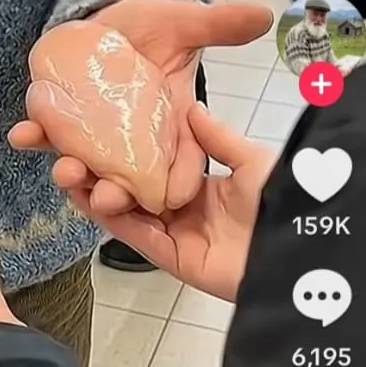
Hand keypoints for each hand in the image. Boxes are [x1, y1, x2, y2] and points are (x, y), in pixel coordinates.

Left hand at [10, 0, 272, 214]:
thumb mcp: (184, 23)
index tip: (170, 198)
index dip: (177, 183)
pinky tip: (20, 136)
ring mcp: (95, 131)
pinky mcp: (64, 115)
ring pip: (86, 161)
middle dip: (115, 193)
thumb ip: (219, 24)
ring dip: (72, 171)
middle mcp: (132, 138)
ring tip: (63, 172)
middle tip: (105, 200)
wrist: (108, 17)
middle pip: (127, 176)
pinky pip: (47, 130)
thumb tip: (265, 14)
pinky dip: (33, 134)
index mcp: (170, 125)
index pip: (180, 164)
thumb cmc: (151, 25)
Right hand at [69, 103, 276, 302]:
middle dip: (98, 174)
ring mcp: (178, 236)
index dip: (123, 152)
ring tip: (68, 173)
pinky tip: (91, 199)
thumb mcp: (250, 159)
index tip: (95, 131)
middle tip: (69, 154)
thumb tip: (191, 107)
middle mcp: (184, 211)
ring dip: (97, 195)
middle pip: (131, 191)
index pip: (151, 167)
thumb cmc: (283, 200)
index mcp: (201, 187)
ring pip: (127, 214)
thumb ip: (216, 137)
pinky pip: (138, 237)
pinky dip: (114, 220)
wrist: (297, 246)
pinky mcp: (175, 259)